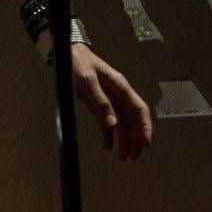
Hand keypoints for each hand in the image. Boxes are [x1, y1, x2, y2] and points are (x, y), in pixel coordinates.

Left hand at [68, 44, 152, 160]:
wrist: (66, 54)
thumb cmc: (78, 61)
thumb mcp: (87, 79)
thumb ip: (100, 101)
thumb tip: (111, 124)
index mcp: (121, 87)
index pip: (140, 110)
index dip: (145, 127)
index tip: (145, 143)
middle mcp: (118, 96)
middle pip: (133, 121)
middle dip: (135, 139)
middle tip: (132, 157)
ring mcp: (109, 101)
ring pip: (122, 124)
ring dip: (124, 140)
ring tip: (123, 157)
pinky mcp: (98, 105)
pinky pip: (108, 122)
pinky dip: (109, 135)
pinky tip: (109, 147)